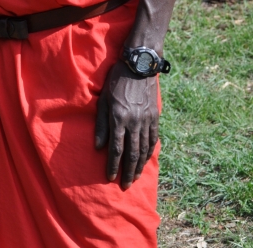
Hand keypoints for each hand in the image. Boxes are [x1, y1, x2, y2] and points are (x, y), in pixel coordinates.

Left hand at [95, 60, 158, 189]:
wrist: (138, 66)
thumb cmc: (116, 81)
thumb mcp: (103, 99)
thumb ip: (101, 124)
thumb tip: (98, 147)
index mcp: (119, 118)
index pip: (116, 149)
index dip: (113, 165)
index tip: (110, 177)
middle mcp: (134, 122)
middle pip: (132, 154)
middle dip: (128, 172)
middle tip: (125, 186)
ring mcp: (146, 120)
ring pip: (144, 149)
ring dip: (139, 166)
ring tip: (135, 177)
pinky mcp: (155, 117)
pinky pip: (153, 140)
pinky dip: (149, 153)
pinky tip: (146, 160)